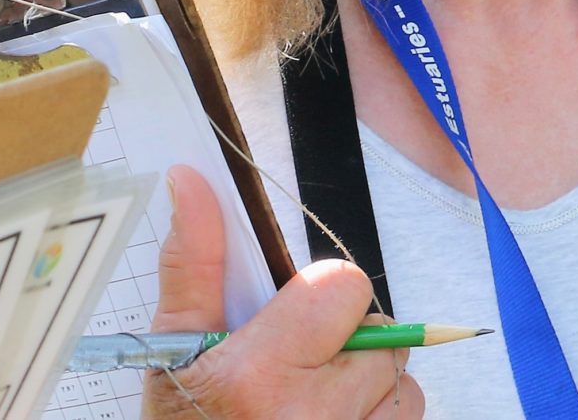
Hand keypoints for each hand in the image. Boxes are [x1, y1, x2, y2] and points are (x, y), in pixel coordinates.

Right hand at [142, 167, 423, 419]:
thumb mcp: (172, 351)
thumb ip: (195, 263)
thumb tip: (192, 180)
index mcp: (259, 373)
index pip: (347, 287)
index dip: (323, 296)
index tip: (294, 320)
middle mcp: (310, 419)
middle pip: (384, 339)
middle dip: (350, 347)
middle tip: (301, 369)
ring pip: (405, 394)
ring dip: (372, 396)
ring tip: (317, 406)